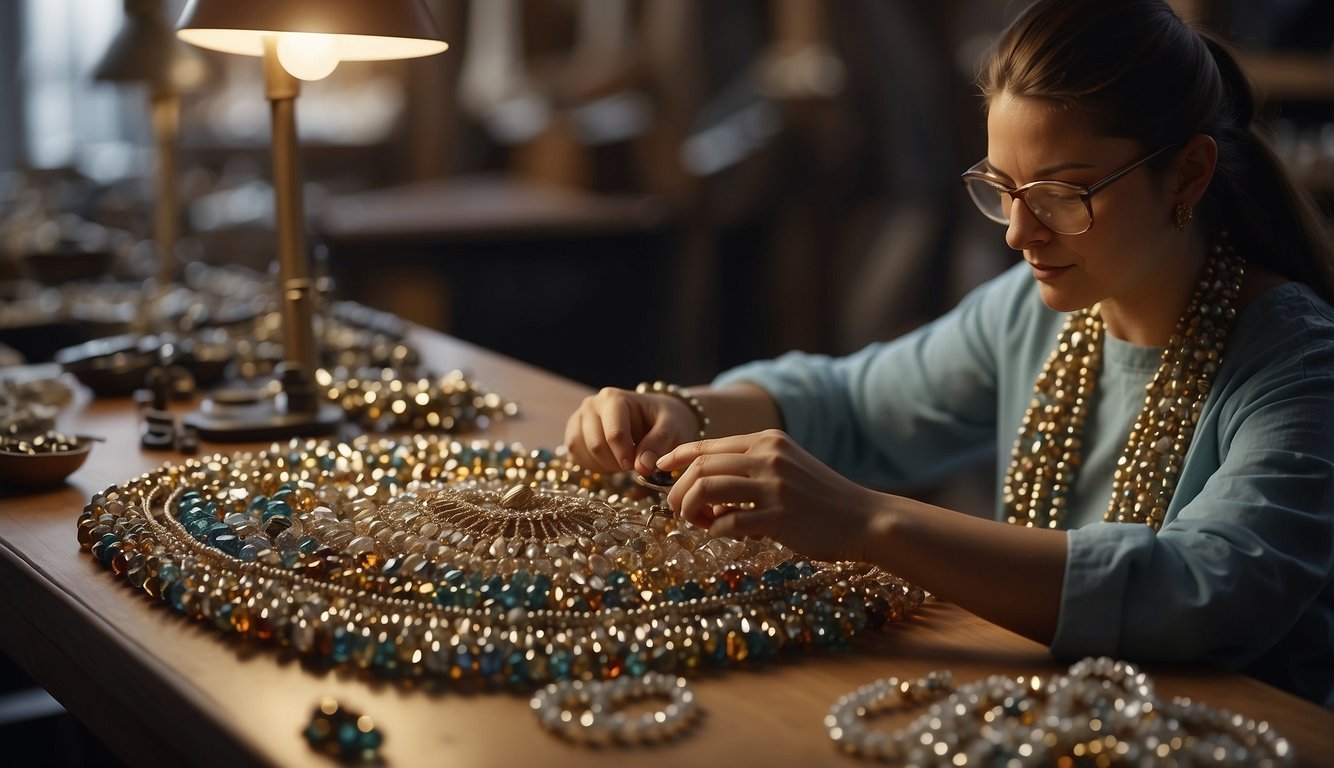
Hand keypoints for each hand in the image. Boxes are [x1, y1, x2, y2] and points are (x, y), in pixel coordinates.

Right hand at [564, 386, 700, 473]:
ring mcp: (579, 419)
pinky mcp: (574, 433)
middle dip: (617, 462)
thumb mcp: (671, 426)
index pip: (614, 434)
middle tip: (634, 464)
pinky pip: (577, 458)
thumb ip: (658, 443)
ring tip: (624, 459)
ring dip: (605, 465)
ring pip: (584, 453)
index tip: (638, 467)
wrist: (654, 416)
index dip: (626, 456)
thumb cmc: (663, 419)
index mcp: (613, 398)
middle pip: (596, 445)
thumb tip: (642, 466)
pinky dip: (595, 466)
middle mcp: (591, 404)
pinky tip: (611, 462)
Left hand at [656, 429, 880, 562]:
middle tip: (677, 510)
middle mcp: (768, 457)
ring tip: (696, 523)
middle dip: (678, 490)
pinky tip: (720, 534)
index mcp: (768, 441)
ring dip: (692, 509)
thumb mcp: (787, 467)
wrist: (865, 519)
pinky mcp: (780, 517)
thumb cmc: (822, 498)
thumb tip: (704, 481)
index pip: (708, 445)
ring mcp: (774, 486)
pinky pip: (729, 521)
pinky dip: (716, 529)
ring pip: (708, 489)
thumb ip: (751, 466)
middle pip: (701, 467)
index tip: (658, 470)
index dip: (676, 457)